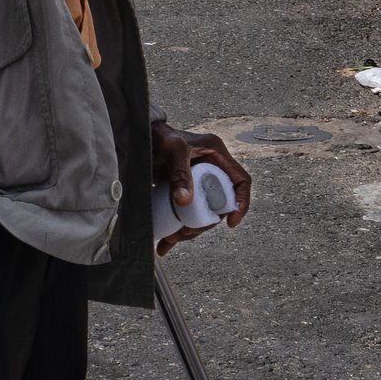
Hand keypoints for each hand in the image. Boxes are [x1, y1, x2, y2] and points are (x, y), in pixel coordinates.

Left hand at [149, 120, 251, 255]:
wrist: (139, 137)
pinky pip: (186, 214)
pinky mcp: (184, 191)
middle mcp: (211, 170)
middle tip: (185, 232)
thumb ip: (179, 172)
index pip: (240, 181)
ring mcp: (197, 182)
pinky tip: (165, 243)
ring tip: (170, 240)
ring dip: (188, 231)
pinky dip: (177, 229)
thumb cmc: (160, 136)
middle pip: (218, 204)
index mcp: (217, 156)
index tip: (231, 222)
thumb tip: (185, 202)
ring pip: (202, 213)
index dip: (241, 202)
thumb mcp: (173, 150)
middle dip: (204, 223)